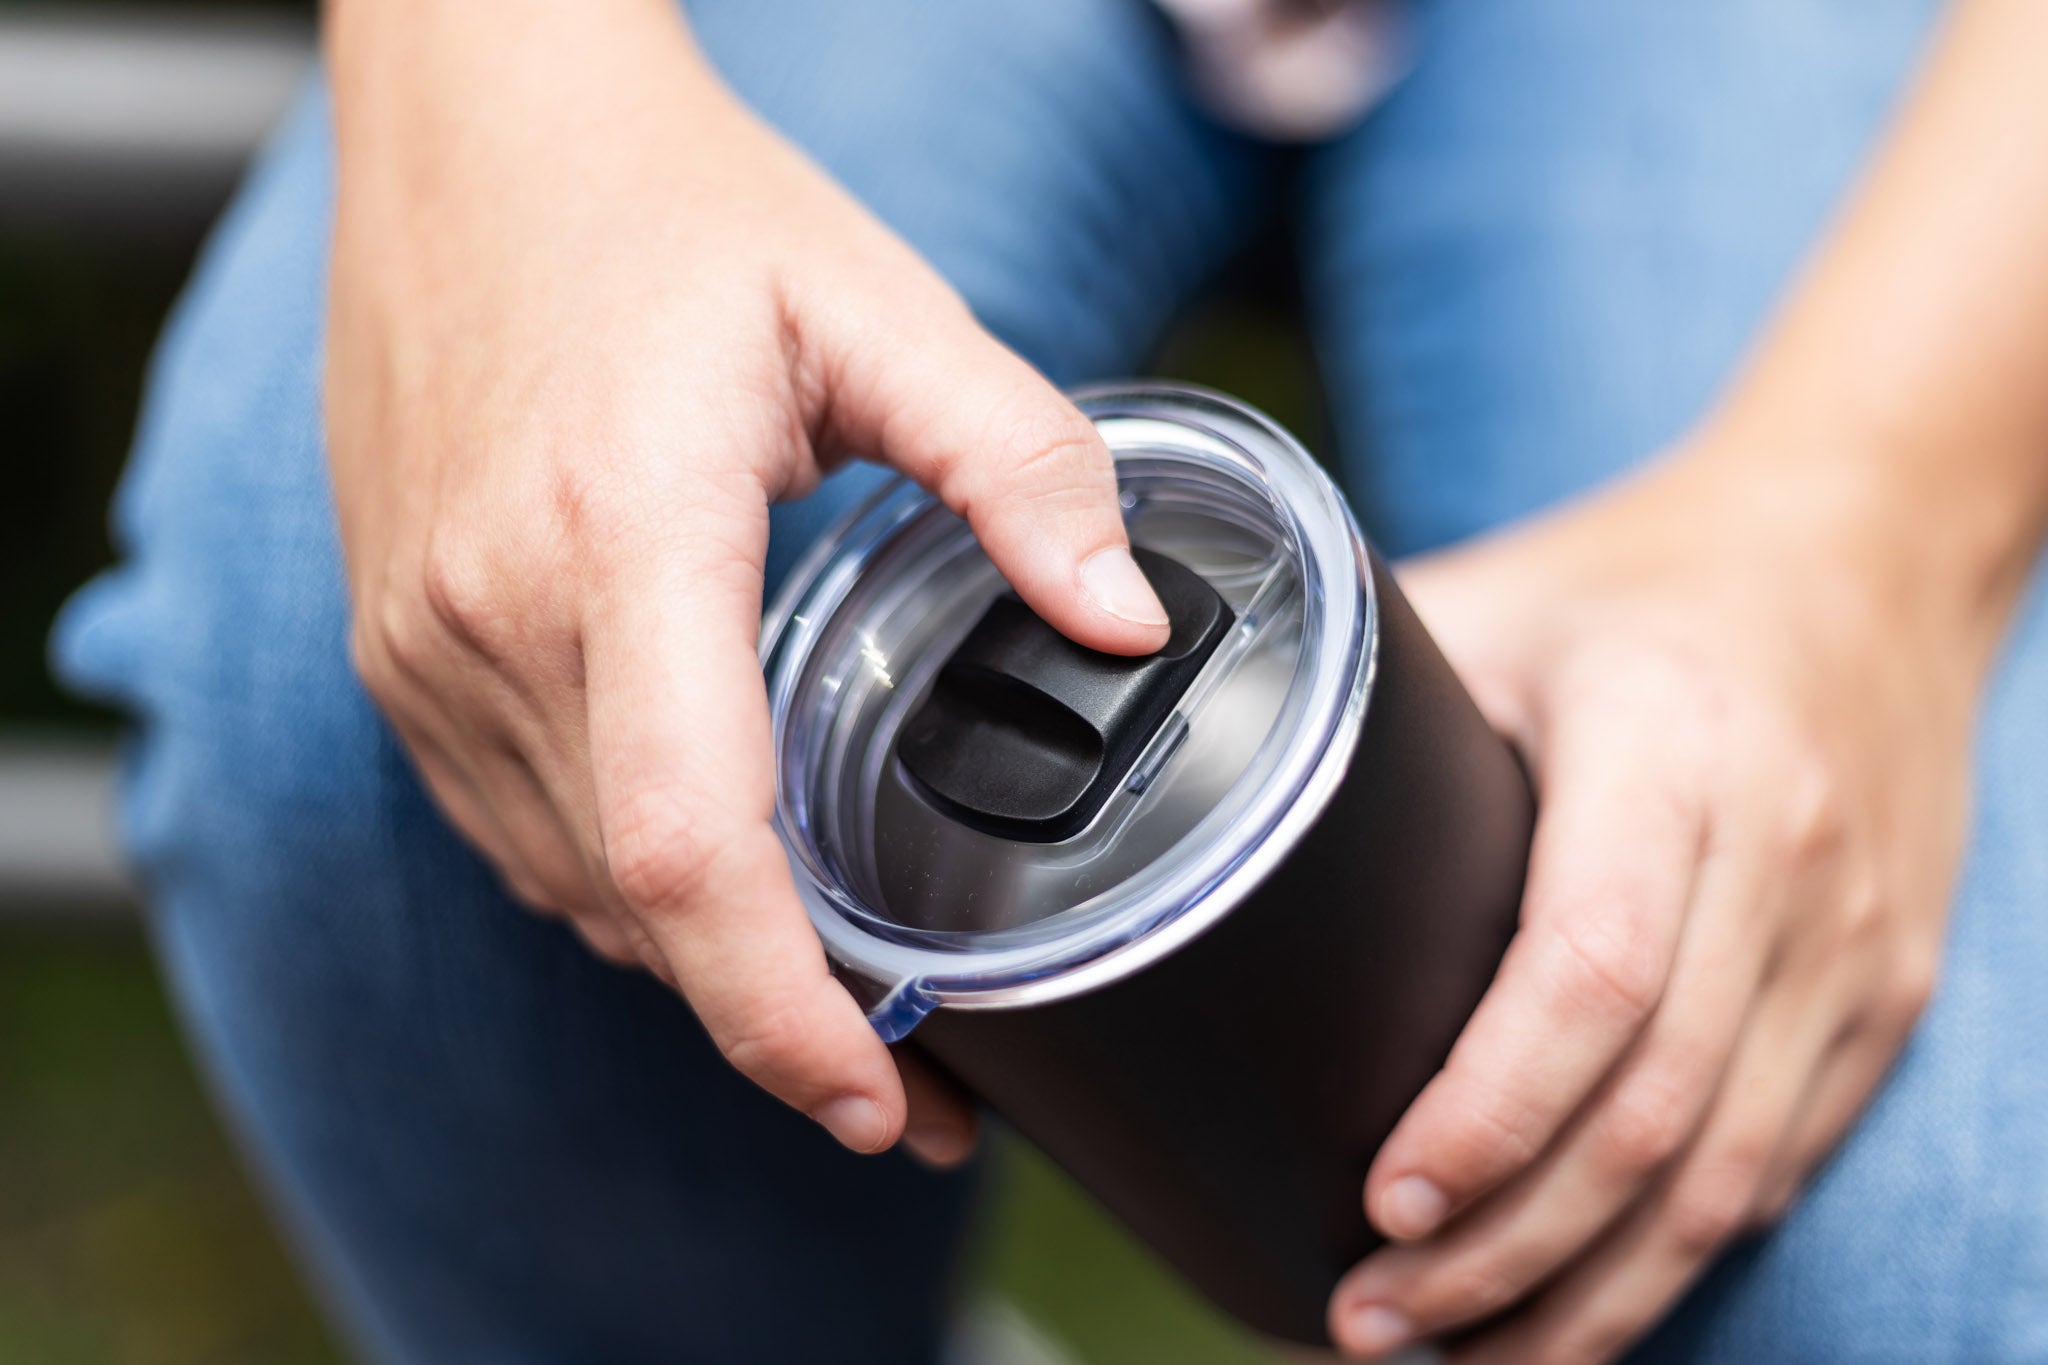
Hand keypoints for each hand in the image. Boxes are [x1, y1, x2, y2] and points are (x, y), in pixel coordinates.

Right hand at [324, 0, 1167, 1162]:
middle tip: (916, 1090)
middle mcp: (495, 615)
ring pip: (573, 886)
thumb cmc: (676, 207)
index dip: (782, 1011)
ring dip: (702, 965)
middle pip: (641, 902)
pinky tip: (715, 881)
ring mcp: (424, 642)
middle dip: (779, 1024)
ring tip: (834, 999)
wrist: (477, 129)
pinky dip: (624, 887)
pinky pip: (516, 828)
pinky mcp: (401, 644)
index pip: (691, 842)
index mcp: (624, 535)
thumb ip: (1019, 465)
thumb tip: (1122, 623)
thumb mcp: (879, 306)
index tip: (879, 1107)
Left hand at [1326, 436, 2008, 1360]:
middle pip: (1653, 1116)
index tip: (1378, 1200)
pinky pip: (1782, 1162)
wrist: (1871, 553)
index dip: (1485, 1115)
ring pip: (1728, 1177)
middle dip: (1504, 1252)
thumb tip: (1176, 771)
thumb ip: (1349, 694)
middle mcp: (1785, 859)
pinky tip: (1578, 1302)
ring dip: (1588, 1292)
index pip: (1592, 974)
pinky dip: (1675, 1258)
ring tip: (1452, 1349)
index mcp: (1674, 749)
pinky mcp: (1882, 993)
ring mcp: (1852, 940)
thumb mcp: (1495, 605)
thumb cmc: (1647, 584)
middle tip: (1366, 1316)